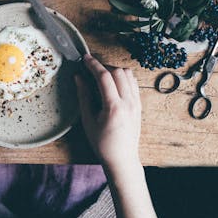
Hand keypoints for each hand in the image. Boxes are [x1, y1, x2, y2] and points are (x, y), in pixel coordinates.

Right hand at [75, 53, 141, 178]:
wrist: (122, 158)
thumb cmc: (102, 143)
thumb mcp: (88, 120)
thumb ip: (84, 96)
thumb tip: (78, 77)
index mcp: (114, 107)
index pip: (104, 77)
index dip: (93, 64)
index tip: (85, 58)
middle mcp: (128, 102)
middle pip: (118, 71)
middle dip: (103, 66)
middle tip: (91, 70)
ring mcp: (136, 103)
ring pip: (128, 74)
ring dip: (114, 71)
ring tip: (102, 77)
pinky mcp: (139, 105)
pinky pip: (133, 83)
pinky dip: (123, 78)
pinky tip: (113, 84)